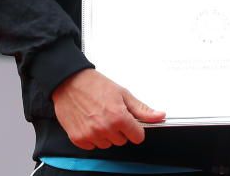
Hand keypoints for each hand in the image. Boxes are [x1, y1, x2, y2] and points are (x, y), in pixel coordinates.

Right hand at [51, 69, 165, 149]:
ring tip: (100, 116)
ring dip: (106, 134)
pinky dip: (93, 137)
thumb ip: (142, 109)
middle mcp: (105, 128)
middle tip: (112, 114)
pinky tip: (90, 122)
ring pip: (107, 144)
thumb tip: (159, 116)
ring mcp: (90, 135)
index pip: (138, 137)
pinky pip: (92, 146)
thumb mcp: (123, 94)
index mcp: (119, 117)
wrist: (70, 82)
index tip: (131, 123)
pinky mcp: (78, 138)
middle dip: (121, 130)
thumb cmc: (95, 85)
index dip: (136, 129)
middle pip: (122, 140)